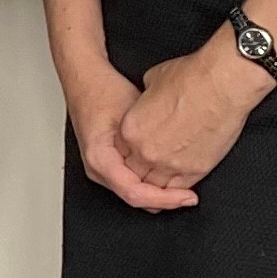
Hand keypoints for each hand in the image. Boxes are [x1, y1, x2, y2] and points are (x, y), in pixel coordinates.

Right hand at [65, 63, 200, 213]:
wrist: (86, 77)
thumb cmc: (103, 90)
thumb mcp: (132, 115)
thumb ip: (148, 142)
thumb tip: (174, 163)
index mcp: (99, 159)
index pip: (135, 194)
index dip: (165, 199)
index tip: (187, 196)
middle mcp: (97, 169)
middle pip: (136, 199)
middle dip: (165, 200)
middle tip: (190, 196)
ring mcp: (101, 168)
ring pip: (135, 194)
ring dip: (159, 193)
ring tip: (183, 187)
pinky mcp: (107, 163)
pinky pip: (131, 183)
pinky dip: (151, 183)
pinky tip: (167, 176)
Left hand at [115, 39, 269, 192]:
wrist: (221, 85)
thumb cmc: (189, 79)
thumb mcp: (151, 83)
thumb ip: (144, 103)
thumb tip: (149, 106)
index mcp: (130, 129)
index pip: (119, 152)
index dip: (128, 151)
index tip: (137, 149)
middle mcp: (146, 151)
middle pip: (135, 172)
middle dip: (140, 169)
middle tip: (150, 164)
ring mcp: (171, 164)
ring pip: (156, 186)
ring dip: (158, 182)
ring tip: (164, 175)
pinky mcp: (196, 170)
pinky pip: (180, 188)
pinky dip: (177, 188)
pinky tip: (179, 183)